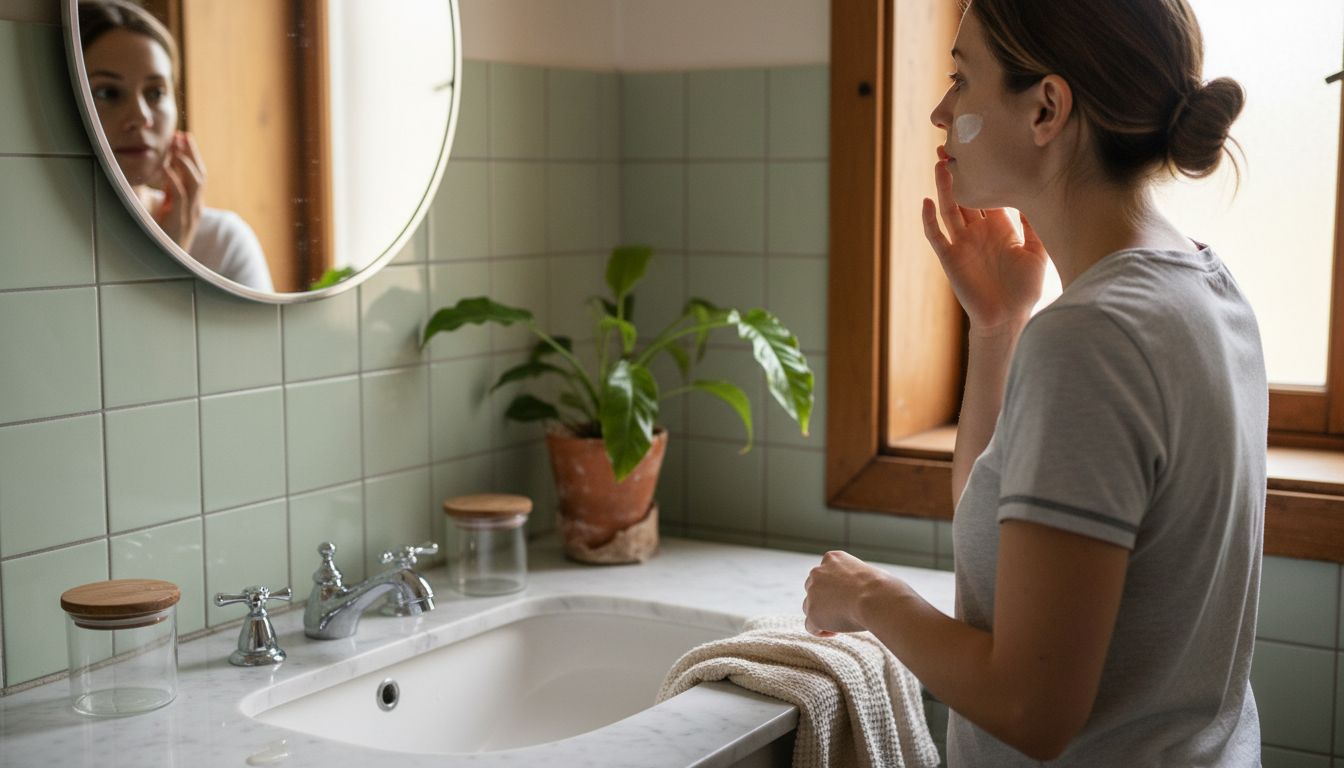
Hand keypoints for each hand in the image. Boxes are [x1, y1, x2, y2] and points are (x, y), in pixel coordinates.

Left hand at [153, 132, 205, 250]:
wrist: (165, 267)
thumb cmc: (160, 238)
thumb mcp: (163, 210)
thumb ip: (164, 192)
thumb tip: (153, 170)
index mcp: (193, 204)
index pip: (197, 174)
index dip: (191, 154)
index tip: (181, 136)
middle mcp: (195, 208)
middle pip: (200, 175)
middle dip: (191, 153)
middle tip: (181, 135)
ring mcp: (190, 215)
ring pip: (195, 183)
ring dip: (185, 163)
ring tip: (175, 147)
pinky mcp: (181, 222)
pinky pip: (180, 197)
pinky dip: (173, 180)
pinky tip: (164, 168)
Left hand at [802, 550, 895, 636]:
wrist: (877, 599)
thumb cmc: (883, 587)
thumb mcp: (869, 573)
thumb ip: (857, 579)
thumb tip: (861, 592)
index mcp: (833, 558)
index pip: (826, 573)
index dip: (835, 587)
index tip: (849, 597)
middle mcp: (818, 572)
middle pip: (814, 589)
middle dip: (826, 600)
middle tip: (845, 610)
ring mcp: (812, 593)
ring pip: (810, 607)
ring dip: (823, 615)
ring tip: (842, 622)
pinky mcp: (813, 613)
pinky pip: (810, 626)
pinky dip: (820, 630)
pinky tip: (835, 632)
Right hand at [921, 156, 1048, 333]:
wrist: (1009, 318)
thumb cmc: (1025, 289)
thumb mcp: (1038, 251)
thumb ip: (1036, 225)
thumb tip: (1039, 195)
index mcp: (999, 228)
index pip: (988, 194)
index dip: (983, 174)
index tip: (984, 150)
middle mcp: (978, 232)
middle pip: (964, 196)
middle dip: (959, 174)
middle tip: (954, 147)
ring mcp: (962, 244)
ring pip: (949, 210)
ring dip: (943, 188)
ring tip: (940, 165)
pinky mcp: (950, 259)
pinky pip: (936, 236)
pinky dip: (929, 220)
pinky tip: (927, 202)